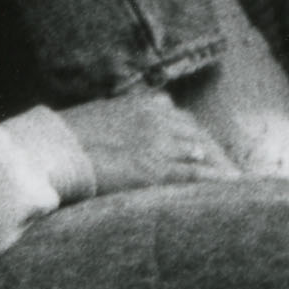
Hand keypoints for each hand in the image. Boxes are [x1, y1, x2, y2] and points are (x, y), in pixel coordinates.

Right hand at [51, 85, 232, 201]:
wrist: (53, 150)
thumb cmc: (65, 138)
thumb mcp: (95, 117)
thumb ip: (117, 117)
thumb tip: (122, 122)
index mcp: (139, 104)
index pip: (178, 116)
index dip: (191, 134)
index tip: (201, 146)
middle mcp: (154, 119)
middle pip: (195, 133)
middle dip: (211, 150)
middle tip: (225, 166)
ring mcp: (157, 143)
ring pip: (200, 151)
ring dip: (218, 164)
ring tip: (235, 179)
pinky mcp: (154, 169)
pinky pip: (193, 174)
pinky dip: (215, 178)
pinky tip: (232, 184)